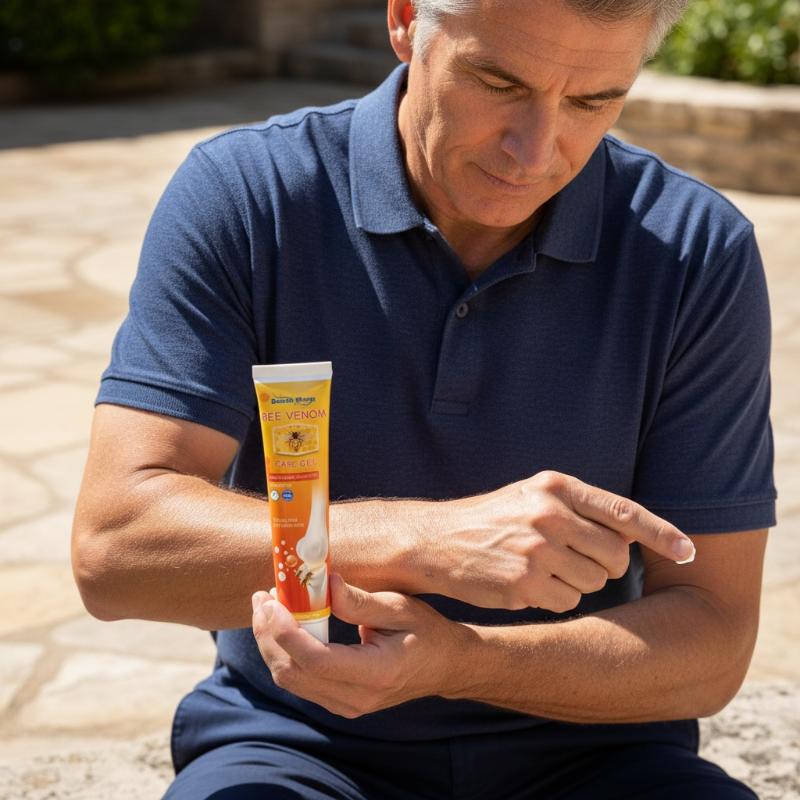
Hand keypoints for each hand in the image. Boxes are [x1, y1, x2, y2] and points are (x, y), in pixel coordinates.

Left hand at [251, 574, 462, 717]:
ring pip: (290, 681)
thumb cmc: (425, 632)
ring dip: (271, 644)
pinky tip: (281, 626)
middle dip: (268, 634)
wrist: (444, 666)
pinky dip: (283, 654)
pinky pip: (299, 682)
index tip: (271, 601)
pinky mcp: (339, 702)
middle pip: (293, 674)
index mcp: (376, 673)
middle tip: (262, 597)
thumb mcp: (400, 607)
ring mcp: (346, 706)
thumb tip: (326, 583)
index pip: (316, 661)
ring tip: (266, 607)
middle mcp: (356, 698)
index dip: (286, 632)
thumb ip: (360, 601)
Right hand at [432, 470, 695, 612]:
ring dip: (575, 583)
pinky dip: (553, 599)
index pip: (623, 511)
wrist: (435, 541)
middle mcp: (549, 514)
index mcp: (555, 487)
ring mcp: (536, 549)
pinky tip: (525, 584)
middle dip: (605, 566)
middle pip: (615, 556)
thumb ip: (579, 509)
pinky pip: (566, 602)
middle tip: (573, 561)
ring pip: (594, 583)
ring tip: (539, 568)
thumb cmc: (490, 519)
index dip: (662, 533)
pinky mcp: (523, 583)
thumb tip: (631, 535)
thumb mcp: (532, 497)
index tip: (689, 552)